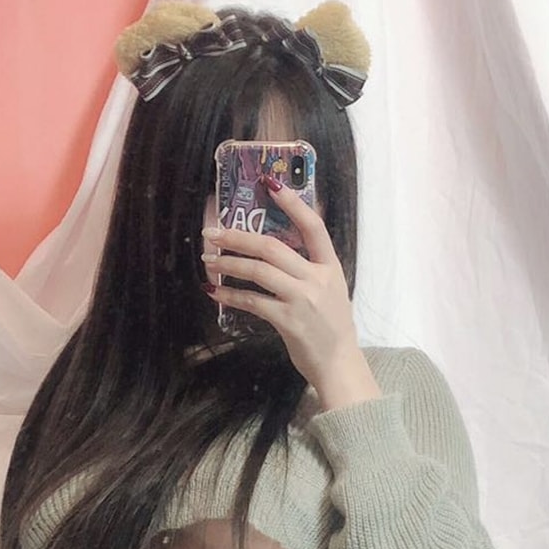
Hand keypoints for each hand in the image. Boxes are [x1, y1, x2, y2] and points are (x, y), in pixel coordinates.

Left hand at [201, 178, 362, 392]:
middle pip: (272, 247)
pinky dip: (230, 296)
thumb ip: (308, 269)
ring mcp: (303, 300)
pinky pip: (253, 302)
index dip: (292, 203)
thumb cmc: (332, 328)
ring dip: (228, 264)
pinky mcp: (288, 321)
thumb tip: (275, 251)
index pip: (313, 227)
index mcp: (330, 267)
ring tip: (209, 261)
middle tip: (213, 233)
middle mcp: (317, 279)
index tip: (270, 183)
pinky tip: (215, 292)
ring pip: (258, 272)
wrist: (339, 365)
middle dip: (238, 237)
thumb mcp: (330, 290)